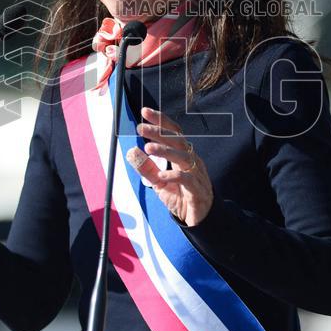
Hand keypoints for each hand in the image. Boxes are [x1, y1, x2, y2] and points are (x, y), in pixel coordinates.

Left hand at [125, 107, 212, 226]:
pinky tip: (161, 175)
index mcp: (183, 155)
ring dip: (165, 151)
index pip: (173, 133)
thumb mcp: (159, 182)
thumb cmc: (180, 196)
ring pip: (184, 157)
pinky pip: (188, 179)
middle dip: (159, 132)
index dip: (161, 121)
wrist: (199, 218)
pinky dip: (174, 175)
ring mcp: (197, 174)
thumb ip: (147, 168)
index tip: (144, 112)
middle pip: (178, 140)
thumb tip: (131, 151)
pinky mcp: (198, 190)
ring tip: (148, 148)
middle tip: (140, 128)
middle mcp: (192, 160)